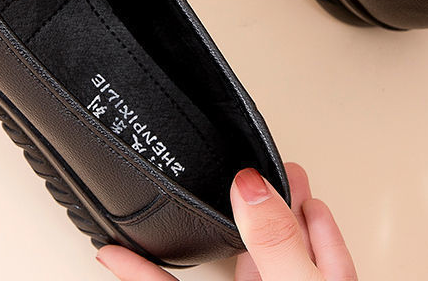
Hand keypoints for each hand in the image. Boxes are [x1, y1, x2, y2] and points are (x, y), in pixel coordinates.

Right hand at [95, 163, 356, 279]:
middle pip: (264, 237)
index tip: (253, 159)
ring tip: (177, 207)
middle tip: (223, 170)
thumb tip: (253, 189)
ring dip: (195, 236)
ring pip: (221, 266)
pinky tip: (121, 260)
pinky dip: (146, 276)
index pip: (307, 221)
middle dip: (240, 201)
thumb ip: (281, 247)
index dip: (282, 188)